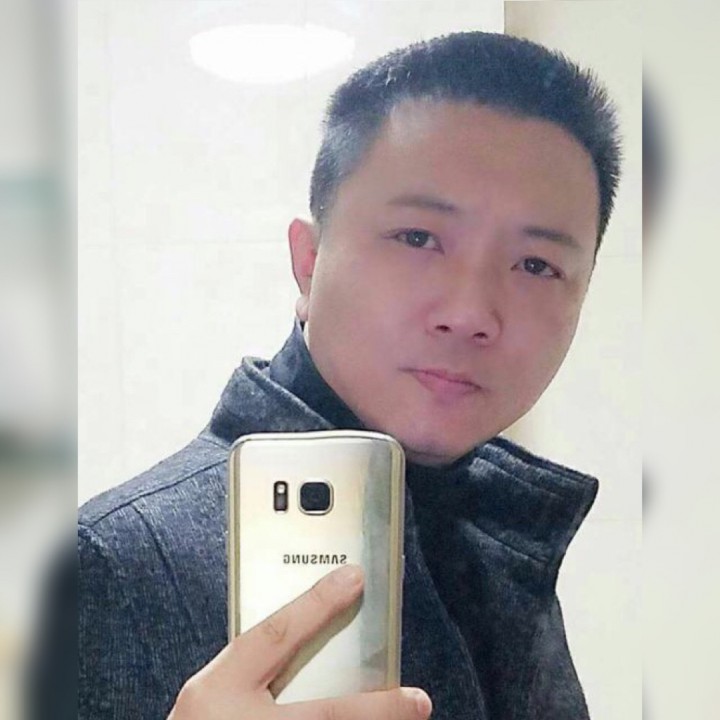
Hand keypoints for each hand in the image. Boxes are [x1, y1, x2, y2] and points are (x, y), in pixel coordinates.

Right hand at [168, 564, 431, 719]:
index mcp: (218, 693)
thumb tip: (307, 632)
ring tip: (409, 718)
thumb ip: (251, 663)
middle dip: (380, 709)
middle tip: (419, 700)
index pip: (273, 637)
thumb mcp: (210, 692)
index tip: (353, 578)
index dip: (315, 604)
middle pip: (327, 715)